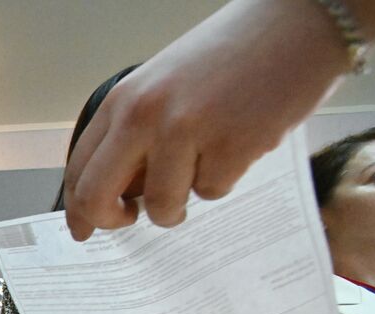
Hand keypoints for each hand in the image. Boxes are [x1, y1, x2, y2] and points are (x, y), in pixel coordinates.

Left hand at [61, 0, 363, 239]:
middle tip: (129, 221)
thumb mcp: (164, 84)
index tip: (83, 228)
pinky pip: (212, 191)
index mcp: (125, 99)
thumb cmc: (231, 55)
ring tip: (201, 170)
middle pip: (98, 196)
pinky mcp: (232, 146)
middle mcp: (146, 115)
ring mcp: (187, 131)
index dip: (77, 208)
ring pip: (161, 205)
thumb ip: (136, 133)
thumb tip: (122, 193)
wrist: (297, 23)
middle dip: (110, 221)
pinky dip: (224, 179)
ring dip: (179, 204)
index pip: (80, 168)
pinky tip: (238, 144)